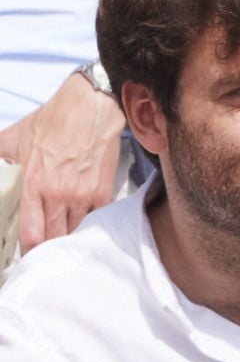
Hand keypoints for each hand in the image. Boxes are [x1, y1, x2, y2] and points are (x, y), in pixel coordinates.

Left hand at [0, 73, 125, 252]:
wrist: (92, 107)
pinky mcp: (103, 191)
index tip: (28, 254)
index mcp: (33, 184)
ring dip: (68, 235)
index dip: (28, 251)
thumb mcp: (14, 137)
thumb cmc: (55, 120)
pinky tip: (82, 219)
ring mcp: (83, 195)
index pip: (31, 235)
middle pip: (54, 239)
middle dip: (49, 246)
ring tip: (63, 232)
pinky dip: (88, 223)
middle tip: (46, 246)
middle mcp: (59, 195)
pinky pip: (95, 219)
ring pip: (74, 232)